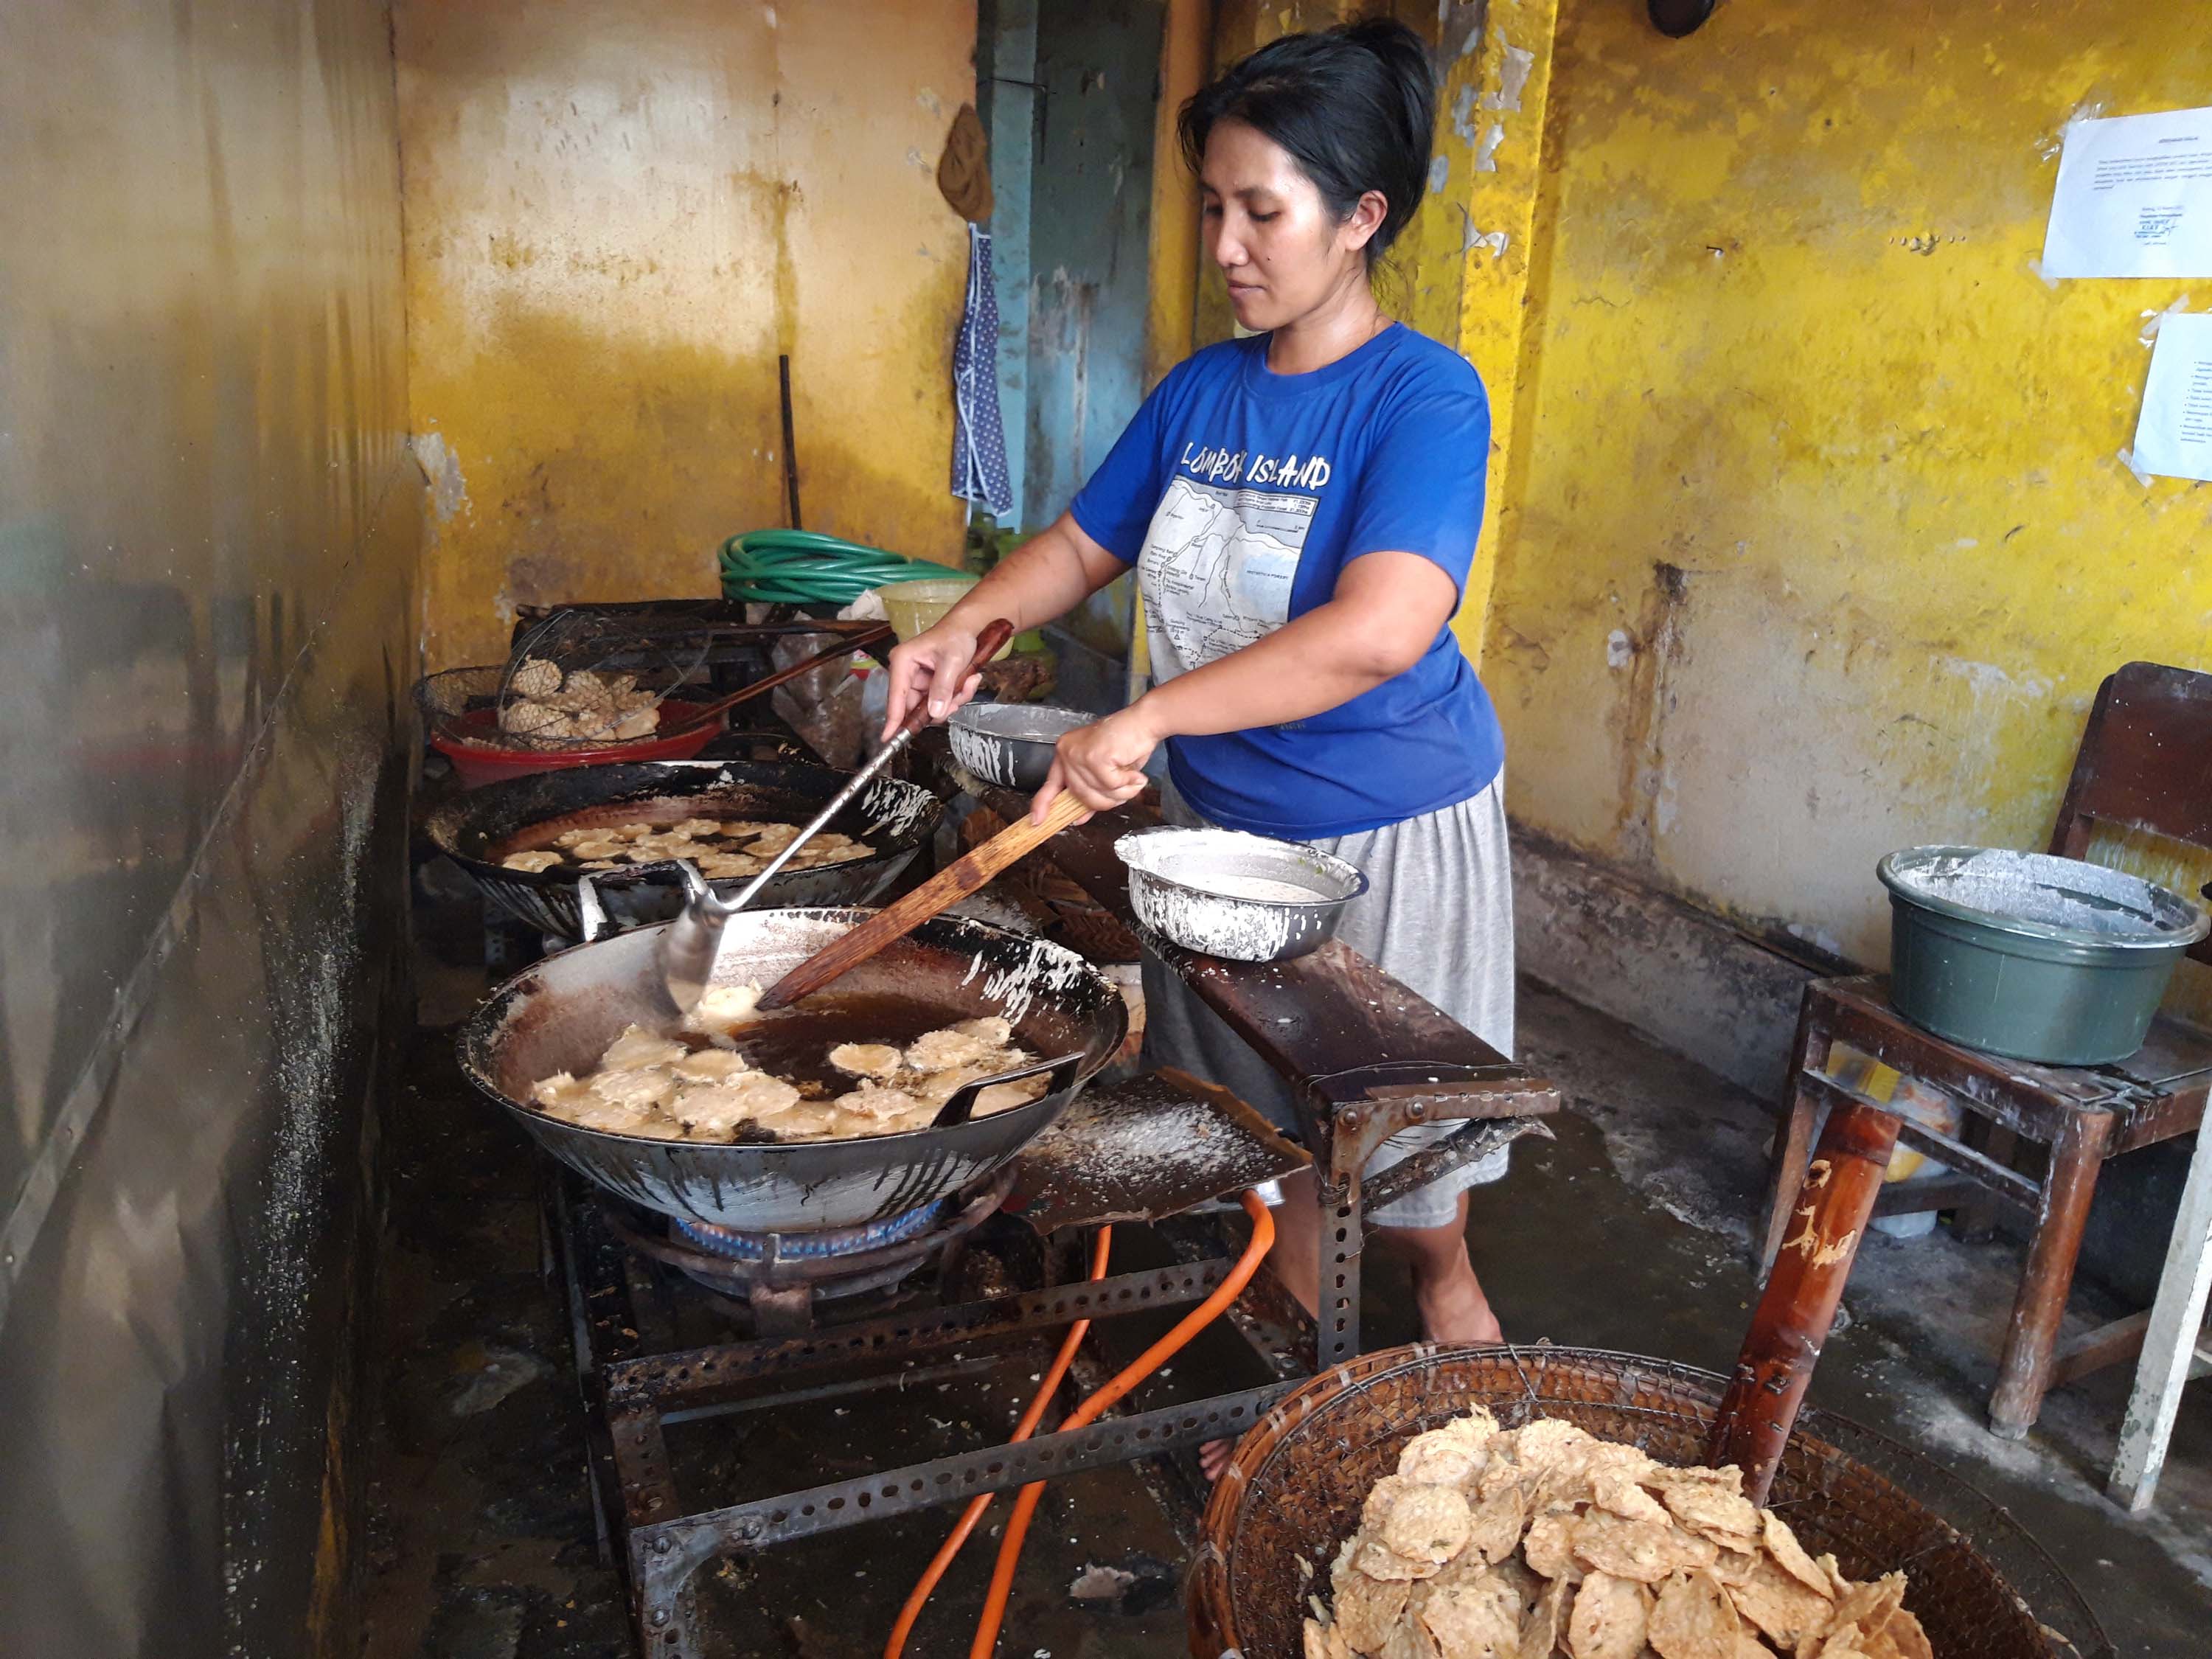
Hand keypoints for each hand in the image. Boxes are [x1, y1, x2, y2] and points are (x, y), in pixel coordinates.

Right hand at [881, 621, 987, 741]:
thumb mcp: (952, 662)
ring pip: (931, 706)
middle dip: (940, 707)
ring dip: (952, 700)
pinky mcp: (928, 684)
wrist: (967, 628)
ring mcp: (918, 680)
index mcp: (903, 661)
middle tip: (957, 699)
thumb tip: (934, 713)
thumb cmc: (956, 636)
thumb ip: (943, 688)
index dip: (894, 719)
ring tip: (967, 683)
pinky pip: (940, 701)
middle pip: (915, 706)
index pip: (896, 695)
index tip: (888, 739)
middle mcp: (906, 672)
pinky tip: (967, 682)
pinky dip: (956, 696)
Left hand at [1032, 703, 1161, 821]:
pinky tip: (1135, 774)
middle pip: (1080, 796)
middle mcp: (1067, 753)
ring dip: (1121, 793)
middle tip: (1127, 788)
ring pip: (1097, 794)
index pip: (1049, 784)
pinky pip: (1110, 785)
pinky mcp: (1094, 756)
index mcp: (1065, 754)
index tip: (1037, 820)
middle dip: (1108, 800)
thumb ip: (1089, 793)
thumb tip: (1076, 819)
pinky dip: (1127, 783)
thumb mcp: (1103, 773)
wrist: (1144, 722)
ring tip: (1133, 780)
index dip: (1042, 804)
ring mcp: (1079, 754)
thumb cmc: (1127, 744)